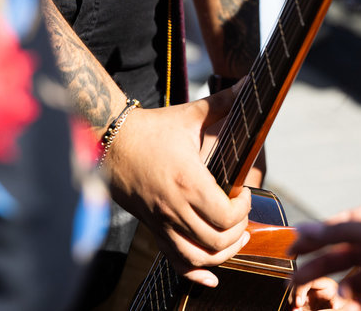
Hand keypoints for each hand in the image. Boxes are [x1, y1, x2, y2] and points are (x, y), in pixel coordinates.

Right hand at [104, 83, 251, 287]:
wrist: (109, 142)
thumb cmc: (152, 129)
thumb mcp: (190, 114)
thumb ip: (224, 102)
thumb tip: (251, 82)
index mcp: (189, 182)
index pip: (226, 215)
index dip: (243, 210)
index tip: (244, 193)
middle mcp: (176, 208)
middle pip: (216, 241)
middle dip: (238, 232)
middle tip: (243, 216)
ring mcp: (162, 222)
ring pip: (198, 258)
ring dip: (223, 255)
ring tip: (236, 240)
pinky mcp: (153, 228)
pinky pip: (174, 262)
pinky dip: (195, 274)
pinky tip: (211, 278)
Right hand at [289, 198, 360, 310]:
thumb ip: (341, 230)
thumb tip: (305, 228)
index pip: (348, 225)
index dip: (320, 236)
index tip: (293, 248)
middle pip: (348, 256)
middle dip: (320, 267)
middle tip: (295, 282)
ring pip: (357, 283)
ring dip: (337, 289)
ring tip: (322, 298)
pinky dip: (353, 306)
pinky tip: (342, 305)